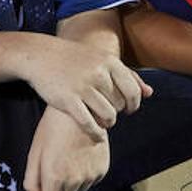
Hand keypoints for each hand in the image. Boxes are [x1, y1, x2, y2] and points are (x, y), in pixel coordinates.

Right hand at [17, 36, 151, 140]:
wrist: (41, 55)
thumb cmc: (74, 59)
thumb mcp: (102, 60)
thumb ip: (128, 75)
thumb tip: (150, 93)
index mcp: (109, 62)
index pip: (133, 91)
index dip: (134, 104)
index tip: (128, 110)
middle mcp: (98, 73)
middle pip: (120, 104)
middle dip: (118, 112)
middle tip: (108, 112)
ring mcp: (83, 87)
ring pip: (108, 116)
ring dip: (108, 123)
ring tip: (103, 122)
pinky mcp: (68, 100)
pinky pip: (89, 123)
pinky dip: (96, 132)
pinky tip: (97, 135)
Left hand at [23, 107, 109, 190]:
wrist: (82, 109)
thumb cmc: (53, 128)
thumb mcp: (35, 152)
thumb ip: (32, 182)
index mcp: (54, 176)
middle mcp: (74, 180)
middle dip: (59, 190)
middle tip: (56, 165)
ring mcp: (90, 175)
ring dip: (72, 182)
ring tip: (68, 157)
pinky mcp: (102, 169)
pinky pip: (91, 181)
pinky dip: (85, 173)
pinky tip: (80, 155)